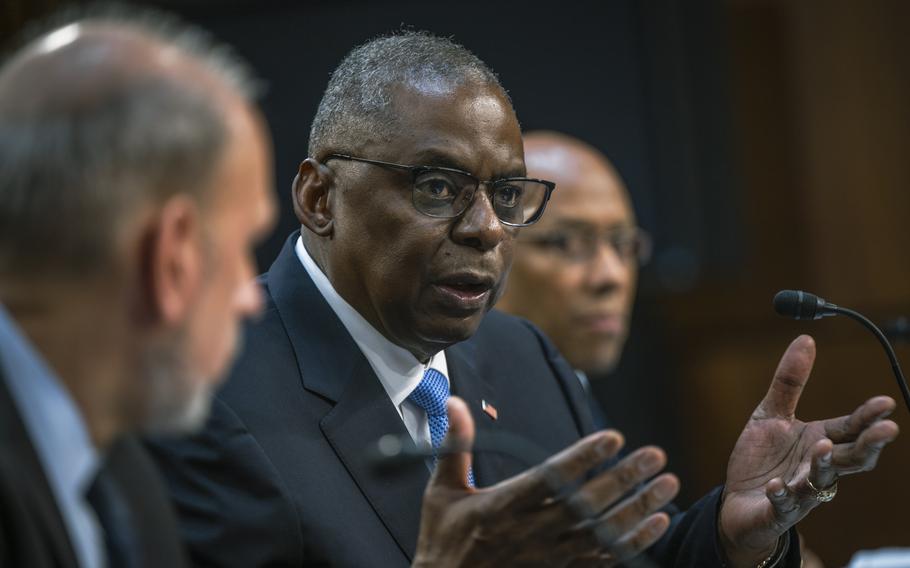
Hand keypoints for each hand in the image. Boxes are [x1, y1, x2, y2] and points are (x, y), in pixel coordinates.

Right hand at [412, 397, 679, 567]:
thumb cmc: (444, 540)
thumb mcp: (443, 491)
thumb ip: (456, 444)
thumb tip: (455, 400)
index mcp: (503, 507)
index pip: (551, 478)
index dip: (584, 457)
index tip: (613, 437)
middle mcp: (532, 531)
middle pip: (588, 503)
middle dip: (625, 478)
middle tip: (655, 455)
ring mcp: (550, 556)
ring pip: (604, 531)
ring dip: (639, 507)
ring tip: (668, 484)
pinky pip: (606, 559)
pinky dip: (635, 542)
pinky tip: (658, 523)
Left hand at [719, 335, 898, 566]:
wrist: (738, 502)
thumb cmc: (762, 459)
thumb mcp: (771, 414)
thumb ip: (789, 382)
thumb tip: (806, 338)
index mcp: (819, 441)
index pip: (849, 428)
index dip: (868, 417)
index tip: (887, 403)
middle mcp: (816, 468)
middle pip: (850, 457)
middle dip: (869, 444)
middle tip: (888, 429)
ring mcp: (799, 491)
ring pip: (820, 481)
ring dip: (823, 465)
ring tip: (822, 447)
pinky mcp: (776, 510)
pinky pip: (782, 504)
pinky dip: (781, 495)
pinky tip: (776, 485)